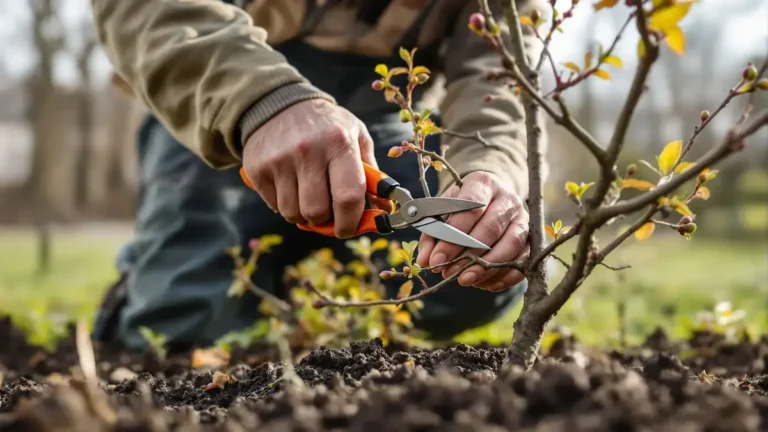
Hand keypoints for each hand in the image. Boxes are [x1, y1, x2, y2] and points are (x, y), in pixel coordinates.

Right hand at [242, 99, 386, 237]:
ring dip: (304, 215)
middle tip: (328, 212)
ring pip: (294, 214)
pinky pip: (275, 206)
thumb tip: (385, 210)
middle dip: (325, 221)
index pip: (348, 196)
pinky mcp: (258, 169)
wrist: (279, 103)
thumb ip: (371, 174)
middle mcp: (308, 151)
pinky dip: (285, 205)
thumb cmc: (326, 126)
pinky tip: (290, 186)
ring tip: (308, 196)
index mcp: (339, 143)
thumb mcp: (355, 136)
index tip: (350, 228)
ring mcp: (280, 160)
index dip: (351, 222)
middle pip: (317, 212)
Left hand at [415, 172, 528, 291]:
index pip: (471, 208)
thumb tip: (426, 260)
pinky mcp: (532, 238)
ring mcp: (523, 218)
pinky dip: (506, 275)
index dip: (453, 235)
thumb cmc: (463, 206)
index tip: (437, 259)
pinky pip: (524, 259)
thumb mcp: (443, 211)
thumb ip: (432, 234)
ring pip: (511, 244)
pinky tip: (486, 284)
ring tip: (466, 280)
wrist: (492, 197)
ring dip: (487, 267)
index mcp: (483, 184)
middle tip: (449, 273)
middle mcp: (507, 199)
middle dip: (468, 255)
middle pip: (491, 227)